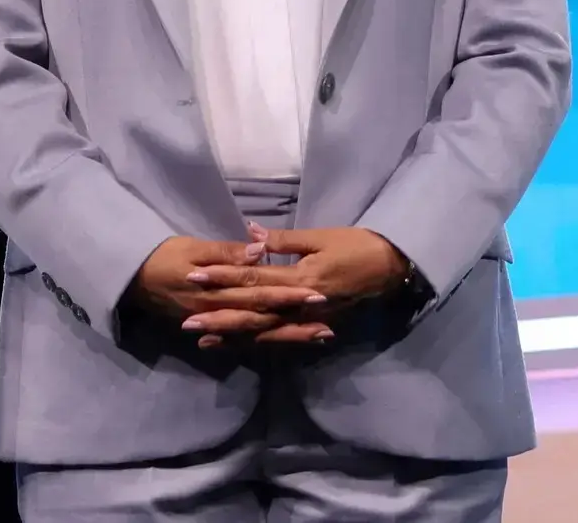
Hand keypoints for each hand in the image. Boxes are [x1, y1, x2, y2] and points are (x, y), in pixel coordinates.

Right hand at [126, 234, 329, 344]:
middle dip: (296, 320)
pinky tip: (285, 341)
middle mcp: (220, 312)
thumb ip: (225, 252)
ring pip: (258, 333)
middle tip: (329, 322)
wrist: (131, 279)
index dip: (288, 294)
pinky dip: (265, 342)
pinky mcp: (211, 328)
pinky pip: (242, 340)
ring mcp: (216, 324)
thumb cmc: (162, 257)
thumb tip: (259, 251)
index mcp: (217, 290)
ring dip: (288, 335)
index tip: (317, 294)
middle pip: (264, 318)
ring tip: (319, 336)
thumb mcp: (191, 247)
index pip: (259, 292)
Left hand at [180, 225, 410, 344]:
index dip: (223, 278)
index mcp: (301, 280)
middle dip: (220, 317)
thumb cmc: (355, 246)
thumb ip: (283, 240)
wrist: (390, 269)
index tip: (195, 277)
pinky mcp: (314, 326)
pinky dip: (259, 343)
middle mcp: (301, 306)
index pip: (254, 280)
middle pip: (254, 313)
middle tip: (187, 321)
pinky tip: (238, 345)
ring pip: (265, 332)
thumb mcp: (319, 237)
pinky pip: (282, 338)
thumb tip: (250, 232)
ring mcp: (308, 320)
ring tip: (204, 340)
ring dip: (234, 336)